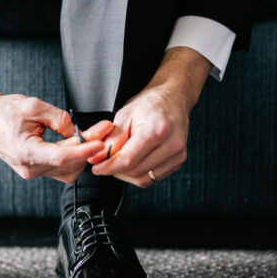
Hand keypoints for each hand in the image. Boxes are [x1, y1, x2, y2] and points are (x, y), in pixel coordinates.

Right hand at [0, 77, 110, 182]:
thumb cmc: (5, 111)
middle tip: (104, 130)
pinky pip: (62, 168)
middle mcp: (30, 168)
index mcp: (25, 152)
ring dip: (83, 154)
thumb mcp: (34, 106)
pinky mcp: (38, 170)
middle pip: (69, 164)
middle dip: (89, 147)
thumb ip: (59, 119)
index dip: (84, 151)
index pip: (61, 157)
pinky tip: (79, 142)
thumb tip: (78, 131)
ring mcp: (33, 172)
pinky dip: (74, 157)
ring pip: (69, 170)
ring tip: (92, 135)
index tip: (100, 143)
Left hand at [91, 47, 211, 187]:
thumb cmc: (150, 104)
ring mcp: (178, 154)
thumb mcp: (125, 115)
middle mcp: (172, 144)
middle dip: (116, 170)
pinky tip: (135, 161)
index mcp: (157, 130)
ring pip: (144, 178)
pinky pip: (154, 177)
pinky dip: (140, 173)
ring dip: (127, 174)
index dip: (109, 166)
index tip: (97, 168)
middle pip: (136, 171)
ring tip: (120, 160)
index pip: (129, 159)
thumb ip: (112, 139)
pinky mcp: (179, 161)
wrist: (173, 99)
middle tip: (106, 162)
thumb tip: (99, 158)